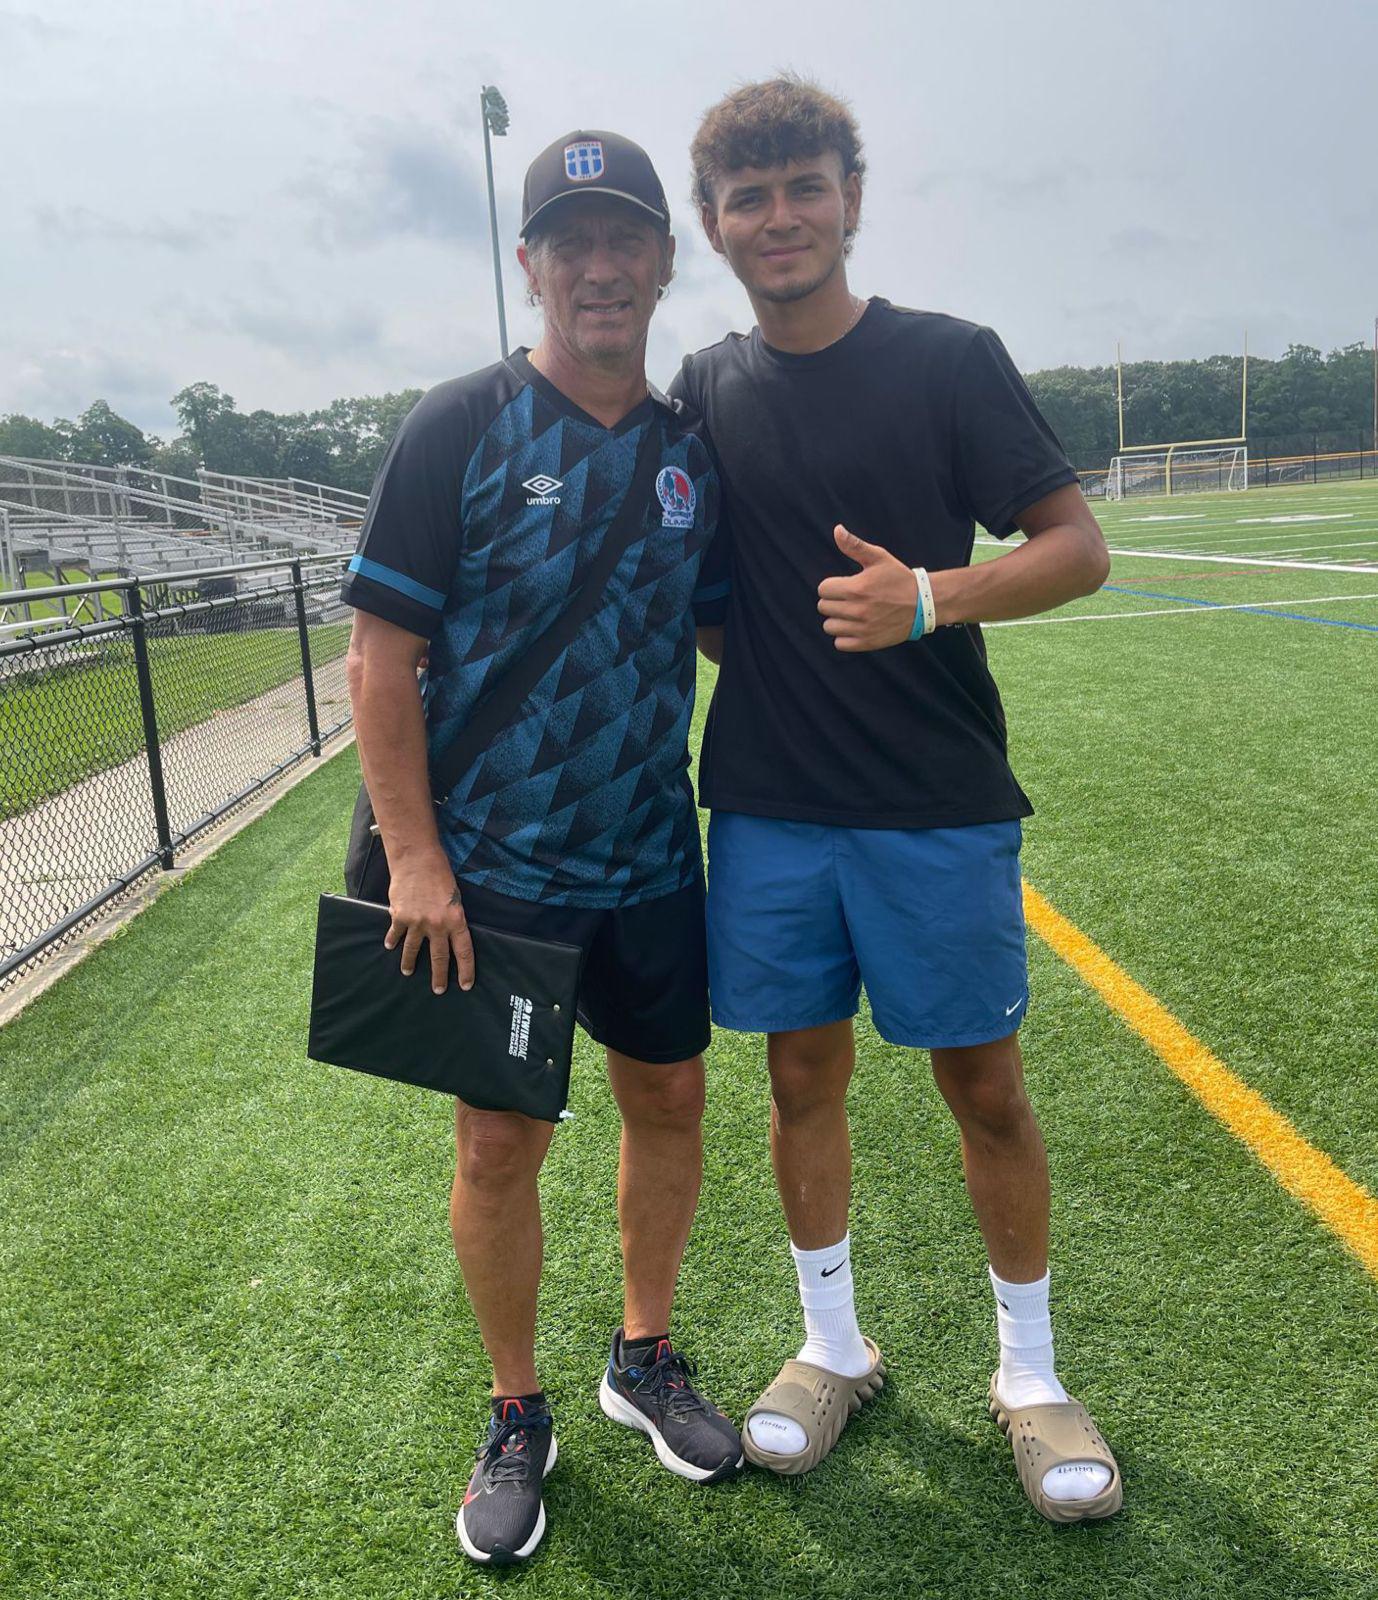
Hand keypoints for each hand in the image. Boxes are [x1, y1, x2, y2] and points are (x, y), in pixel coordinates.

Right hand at [384, 852, 475, 992]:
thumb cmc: (440, 874)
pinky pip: (396, 934)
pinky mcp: (399, 916)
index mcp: (456, 920)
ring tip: (408, 973)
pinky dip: (392, 941)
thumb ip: (452, 917)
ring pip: (414, 950)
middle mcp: (437, 925)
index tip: (465, 985)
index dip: (465, 970)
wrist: (417, 860)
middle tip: (438, 990)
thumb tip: (449, 933)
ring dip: (410, 963)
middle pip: (439, 957)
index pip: (463, 951)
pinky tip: (389, 947)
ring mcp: (417, 922)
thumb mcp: (455, 897)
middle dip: (439, 976)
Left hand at [817, 525, 919, 650]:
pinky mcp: (867, 643)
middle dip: (834, 601)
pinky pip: (840, 643)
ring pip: (829, 626)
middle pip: (824, 607)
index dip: (832, 586)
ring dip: (837, 619)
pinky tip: (855, 627)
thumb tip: (837, 530)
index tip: (845, 585)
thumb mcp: (878, 558)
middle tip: (851, 599)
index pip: (822, 589)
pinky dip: (844, 637)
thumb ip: (855, 545)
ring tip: (852, 613)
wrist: (923, 603)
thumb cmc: (898, 578)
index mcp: (856, 588)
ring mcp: (862, 628)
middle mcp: (857, 610)